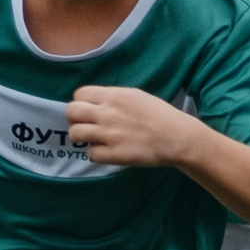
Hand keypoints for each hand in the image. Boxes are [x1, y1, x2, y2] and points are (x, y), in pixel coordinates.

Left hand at [66, 85, 198, 166]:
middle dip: (75, 119)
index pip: (79, 94)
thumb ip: (113, 96)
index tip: (88, 111)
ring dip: (82, 137)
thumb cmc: (160, 115)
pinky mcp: (115, 154)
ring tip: (94, 139)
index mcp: (114, 96)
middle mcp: (108, 113)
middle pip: (72, 112)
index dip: (81, 103)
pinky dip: (96, 153)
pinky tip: (107, 151)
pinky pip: (90, 153)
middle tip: (86, 125)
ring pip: (76, 133)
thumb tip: (94, 102)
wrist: (177, 137)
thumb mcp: (136, 96)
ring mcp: (110, 134)